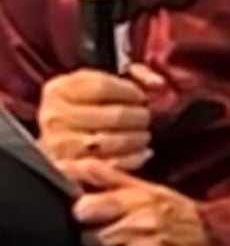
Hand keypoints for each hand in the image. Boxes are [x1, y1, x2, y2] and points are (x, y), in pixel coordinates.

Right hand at [39, 68, 156, 186]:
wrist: (62, 139)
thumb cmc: (89, 106)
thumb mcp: (104, 82)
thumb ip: (137, 75)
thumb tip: (159, 84)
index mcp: (59, 90)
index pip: (103, 86)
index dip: (130, 91)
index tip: (140, 96)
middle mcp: (54, 117)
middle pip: (113, 115)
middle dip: (139, 116)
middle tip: (145, 117)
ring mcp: (60, 145)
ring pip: (111, 141)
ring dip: (137, 138)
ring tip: (142, 134)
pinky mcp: (72, 169)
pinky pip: (111, 165)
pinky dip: (133, 158)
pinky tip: (142, 152)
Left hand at [75, 176, 220, 245]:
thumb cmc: (185, 215)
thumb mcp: (152, 189)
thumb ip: (109, 177)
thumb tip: (73, 166)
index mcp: (135, 202)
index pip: (82, 207)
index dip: (83, 208)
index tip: (91, 208)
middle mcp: (134, 228)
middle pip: (86, 234)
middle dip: (94, 231)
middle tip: (112, 226)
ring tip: (125, 243)